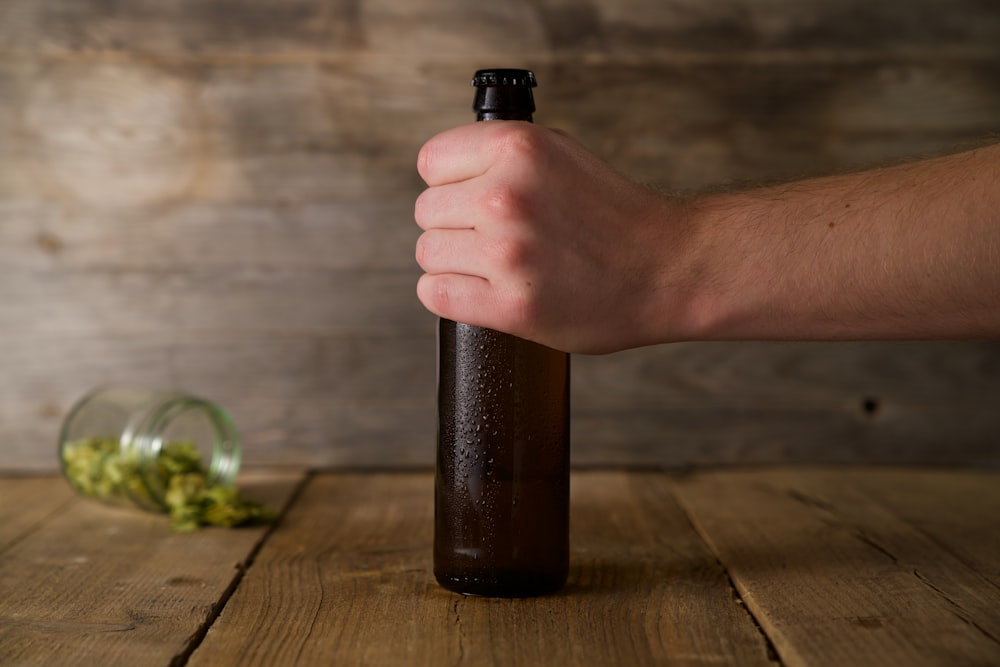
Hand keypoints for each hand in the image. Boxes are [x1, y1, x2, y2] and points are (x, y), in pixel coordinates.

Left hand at [414, 121, 692, 353]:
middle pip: (426, 212)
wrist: (667, 269)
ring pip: (428, 255)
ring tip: (500, 267)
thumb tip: (443, 176)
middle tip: (498, 239)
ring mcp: (507, 252)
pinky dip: (453, 296)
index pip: (431, 163)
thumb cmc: (612, 216)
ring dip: (455, 264)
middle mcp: (508, 195)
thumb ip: (502, 157)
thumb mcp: (559, 154)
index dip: (451, 183)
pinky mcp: (512, 305)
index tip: (476, 198)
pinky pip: (436, 294)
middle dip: (455, 226)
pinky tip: (485, 293)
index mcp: (519, 147)